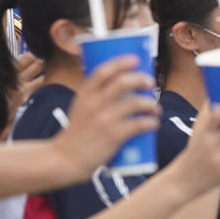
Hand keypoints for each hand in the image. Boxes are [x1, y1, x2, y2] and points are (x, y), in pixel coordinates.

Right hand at [51, 55, 160, 179]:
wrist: (64, 160)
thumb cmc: (76, 133)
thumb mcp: (80, 108)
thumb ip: (95, 96)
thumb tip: (120, 84)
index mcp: (85, 94)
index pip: (103, 71)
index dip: (121, 62)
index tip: (136, 59)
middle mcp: (94, 104)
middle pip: (123, 82)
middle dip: (141, 79)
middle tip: (150, 83)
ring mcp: (104, 119)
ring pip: (135, 102)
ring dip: (151, 103)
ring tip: (155, 108)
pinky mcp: (113, 136)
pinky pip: (139, 124)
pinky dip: (151, 122)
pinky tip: (154, 123)